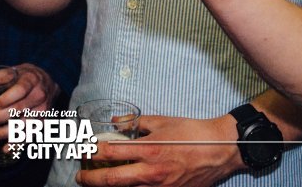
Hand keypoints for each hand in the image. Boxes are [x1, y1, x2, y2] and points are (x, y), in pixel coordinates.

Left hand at [0, 63, 61, 140]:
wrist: (47, 83)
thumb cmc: (25, 77)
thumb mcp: (12, 71)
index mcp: (31, 80)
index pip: (21, 89)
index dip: (7, 98)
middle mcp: (39, 95)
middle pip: (19, 109)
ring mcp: (42, 111)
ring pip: (23, 124)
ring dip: (5, 132)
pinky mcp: (41, 123)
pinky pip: (29, 135)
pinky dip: (17, 143)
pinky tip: (5, 148)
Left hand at [79, 115, 242, 186]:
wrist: (220, 150)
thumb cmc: (192, 133)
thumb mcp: (162, 121)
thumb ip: (136, 123)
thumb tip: (117, 123)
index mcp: (149, 150)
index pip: (111, 152)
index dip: (92, 152)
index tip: (82, 150)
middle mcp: (152, 172)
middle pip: (112, 181)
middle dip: (91, 180)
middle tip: (80, 177)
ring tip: (97, 183)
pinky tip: (124, 186)